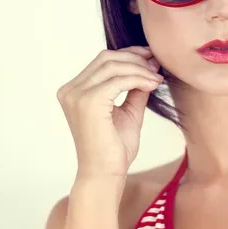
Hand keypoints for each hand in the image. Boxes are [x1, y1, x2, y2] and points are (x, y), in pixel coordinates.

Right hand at [56, 45, 162, 177]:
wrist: (106, 174)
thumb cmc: (115, 148)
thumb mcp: (128, 111)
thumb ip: (134, 89)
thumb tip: (150, 66)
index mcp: (75, 91)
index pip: (103, 60)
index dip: (129, 54)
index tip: (152, 58)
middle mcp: (70, 90)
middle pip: (107, 58)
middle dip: (135, 58)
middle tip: (157, 65)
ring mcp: (77, 95)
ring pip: (114, 66)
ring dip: (140, 69)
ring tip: (157, 78)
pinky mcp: (88, 102)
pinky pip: (119, 80)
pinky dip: (139, 79)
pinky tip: (153, 85)